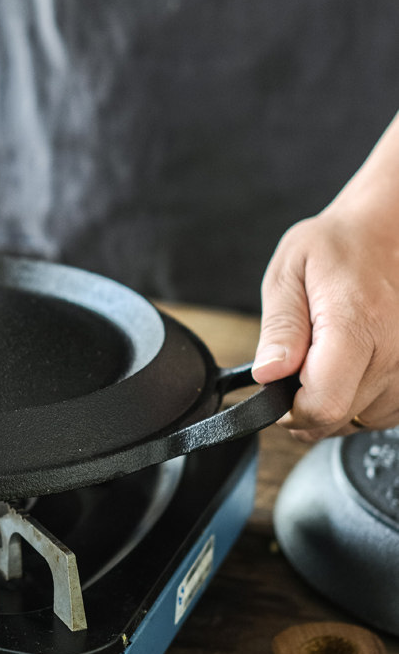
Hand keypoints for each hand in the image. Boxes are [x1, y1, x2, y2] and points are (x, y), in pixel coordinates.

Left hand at [251, 206, 398, 440]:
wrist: (386, 233)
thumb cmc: (337, 247)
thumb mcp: (289, 273)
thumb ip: (279, 328)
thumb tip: (268, 374)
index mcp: (357, 323)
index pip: (324, 404)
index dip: (289, 408)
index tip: (276, 388)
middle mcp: (393, 352)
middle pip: (340, 419)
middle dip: (306, 403)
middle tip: (296, 365)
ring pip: (362, 420)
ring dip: (335, 402)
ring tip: (326, 358)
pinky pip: (384, 411)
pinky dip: (361, 399)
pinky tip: (351, 366)